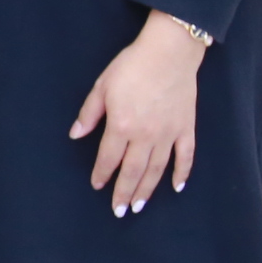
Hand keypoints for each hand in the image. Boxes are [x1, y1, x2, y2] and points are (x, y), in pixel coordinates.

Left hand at [72, 14, 204, 215]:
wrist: (169, 51)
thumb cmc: (132, 66)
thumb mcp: (102, 86)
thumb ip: (89, 114)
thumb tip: (75, 135)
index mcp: (122, 125)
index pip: (109, 159)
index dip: (102, 175)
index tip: (97, 186)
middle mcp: (145, 135)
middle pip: (133, 171)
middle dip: (124, 192)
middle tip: (119, 211)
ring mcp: (168, 133)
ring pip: (157, 170)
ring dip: (147, 190)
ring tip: (139, 206)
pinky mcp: (186, 127)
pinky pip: (185, 156)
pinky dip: (181, 173)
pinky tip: (176, 187)